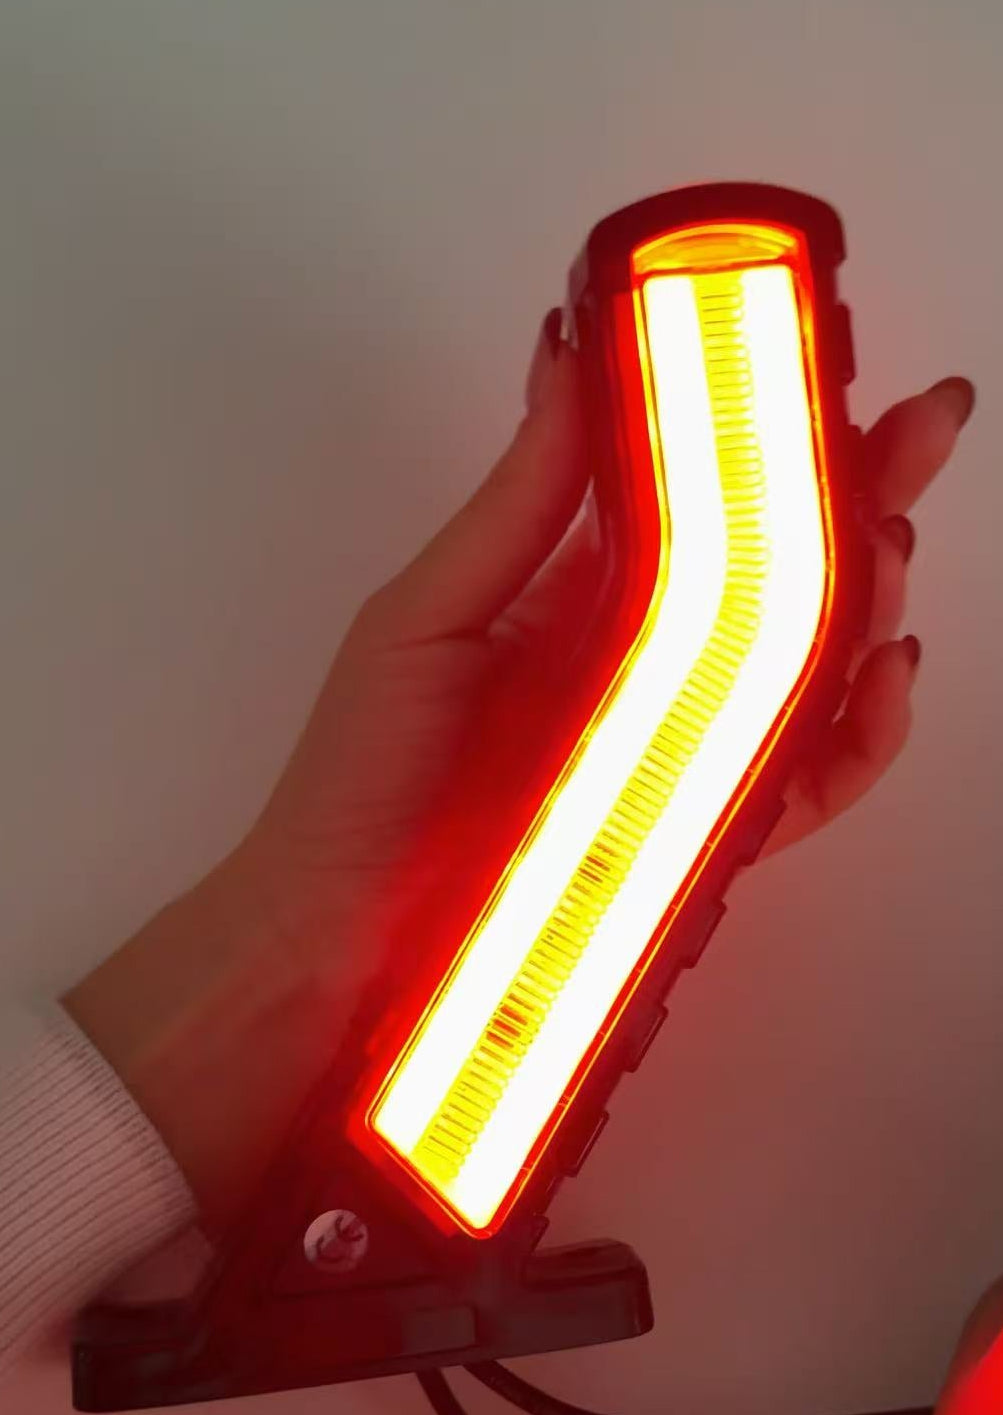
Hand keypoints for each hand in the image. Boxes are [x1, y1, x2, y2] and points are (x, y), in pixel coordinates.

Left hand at [65, 311, 971, 1228]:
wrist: (338, 940)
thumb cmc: (362, 775)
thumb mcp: (428, 615)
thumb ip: (519, 502)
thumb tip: (571, 347)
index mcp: (577, 593)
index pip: (698, 495)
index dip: (773, 433)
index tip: (837, 367)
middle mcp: (642, 665)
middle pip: (777, 570)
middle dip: (862, 495)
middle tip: (922, 433)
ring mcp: (676, 752)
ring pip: (808, 668)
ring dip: (867, 601)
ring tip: (892, 548)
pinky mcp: (697, 837)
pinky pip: (800, 785)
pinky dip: (856, 740)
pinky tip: (878, 684)